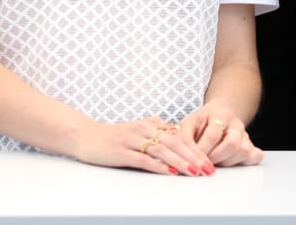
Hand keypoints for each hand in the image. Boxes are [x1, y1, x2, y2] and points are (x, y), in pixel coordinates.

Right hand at [72, 117, 211, 176]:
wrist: (85, 136)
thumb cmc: (115, 138)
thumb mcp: (140, 132)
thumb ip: (159, 136)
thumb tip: (181, 144)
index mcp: (152, 123)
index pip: (180, 136)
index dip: (196, 149)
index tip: (210, 161)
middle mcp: (144, 128)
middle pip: (175, 143)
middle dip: (194, 157)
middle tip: (208, 169)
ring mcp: (132, 139)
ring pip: (162, 150)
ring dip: (180, 161)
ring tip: (194, 172)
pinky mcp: (121, 151)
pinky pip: (143, 159)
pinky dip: (158, 166)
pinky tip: (169, 172)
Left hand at [180, 104, 262, 167]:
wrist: (221, 113)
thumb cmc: (202, 122)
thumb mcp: (188, 123)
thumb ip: (183, 137)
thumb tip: (176, 157)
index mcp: (219, 114)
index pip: (213, 134)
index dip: (203, 149)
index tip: (193, 160)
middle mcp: (235, 123)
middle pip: (232, 143)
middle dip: (215, 157)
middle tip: (204, 163)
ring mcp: (245, 135)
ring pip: (243, 151)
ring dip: (226, 162)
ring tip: (214, 163)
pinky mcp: (251, 145)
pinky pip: (256, 156)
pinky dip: (246, 162)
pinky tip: (231, 162)